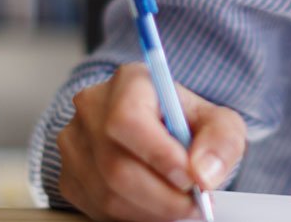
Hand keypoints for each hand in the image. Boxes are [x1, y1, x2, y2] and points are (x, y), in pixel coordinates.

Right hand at [56, 62, 247, 221]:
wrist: (161, 133)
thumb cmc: (186, 124)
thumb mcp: (218, 122)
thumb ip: (221, 141)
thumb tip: (204, 172)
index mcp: (128, 82)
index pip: (128, 120)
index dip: (159, 156)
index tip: (191, 179)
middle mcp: (92, 108)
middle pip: (116, 165)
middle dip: (163, 196)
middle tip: (196, 206)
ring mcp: (74, 143)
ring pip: (107, 193)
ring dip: (152, 211)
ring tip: (181, 207)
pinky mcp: (69, 176)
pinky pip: (98, 208)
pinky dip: (134, 216)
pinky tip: (156, 207)